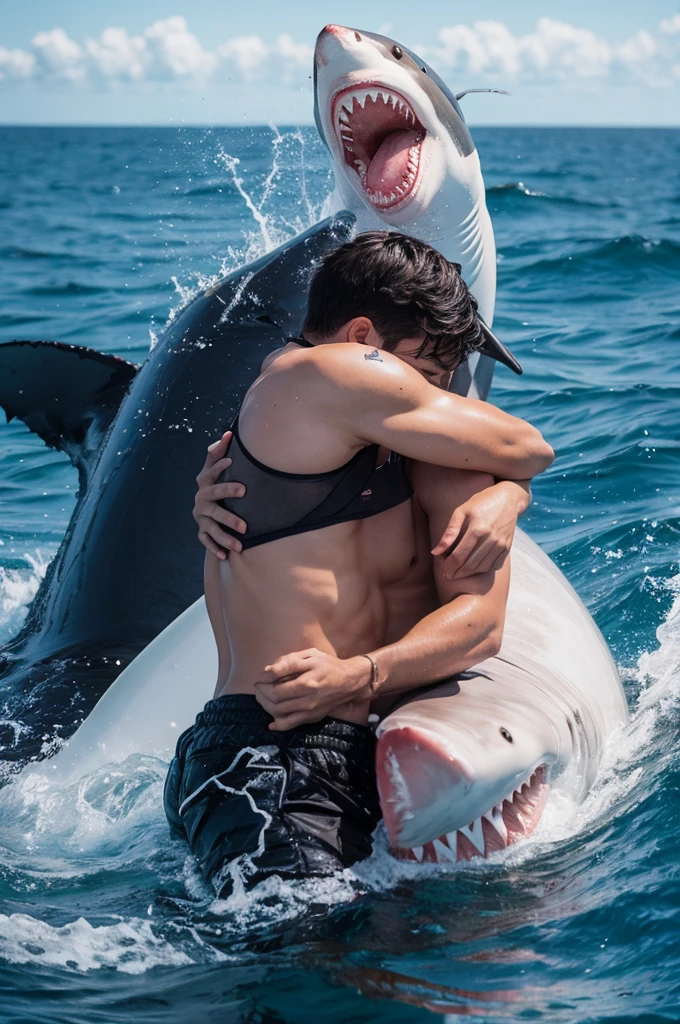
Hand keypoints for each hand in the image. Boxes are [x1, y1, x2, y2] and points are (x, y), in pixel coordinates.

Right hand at [193, 431, 246, 558]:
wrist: (203, 505)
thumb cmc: (214, 483)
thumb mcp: (213, 468)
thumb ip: (219, 453)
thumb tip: (229, 433)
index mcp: (204, 484)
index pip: (210, 475)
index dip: (219, 467)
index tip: (232, 461)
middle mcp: (201, 501)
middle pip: (213, 502)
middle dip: (227, 503)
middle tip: (244, 503)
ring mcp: (201, 518)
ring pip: (212, 527)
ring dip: (225, 535)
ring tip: (241, 544)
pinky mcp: (202, 531)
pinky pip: (207, 541)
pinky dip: (215, 548)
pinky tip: (226, 556)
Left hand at [254, 648, 370, 729]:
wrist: (350, 681)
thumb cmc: (328, 665)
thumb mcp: (311, 655)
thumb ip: (289, 661)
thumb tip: (267, 672)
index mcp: (308, 674)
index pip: (276, 676)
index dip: (264, 676)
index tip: (261, 676)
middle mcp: (308, 692)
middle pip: (275, 695)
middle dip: (261, 691)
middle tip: (258, 686)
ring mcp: (310, 707)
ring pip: (278, 710)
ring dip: (265, 704)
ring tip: (262, 697)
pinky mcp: (312, 716)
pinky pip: (290, 724)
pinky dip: (278, 724)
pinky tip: (271, 722)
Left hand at [432, 482, 524, 579]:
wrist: (508, 498)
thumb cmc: (481, 502)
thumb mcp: (461, 511)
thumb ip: (449, 533)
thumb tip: (436, 552)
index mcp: (477, 529)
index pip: (459, 556)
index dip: (449, 567)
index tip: (443, 572)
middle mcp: (491, 539)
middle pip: (470, 565)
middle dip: (457, 573)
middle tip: (449, 575)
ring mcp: (501, 544)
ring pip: (482, 568)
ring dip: (469, 573)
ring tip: (459, 572)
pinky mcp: (508, 547)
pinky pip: (494, 565)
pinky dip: (483, 569)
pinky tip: (475, 567)